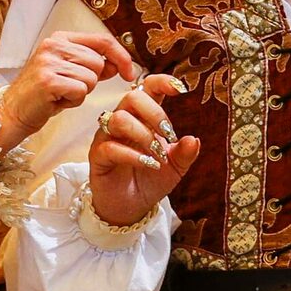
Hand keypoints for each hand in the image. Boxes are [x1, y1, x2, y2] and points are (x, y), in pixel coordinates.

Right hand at [0, 31, 137, 150]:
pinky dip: (73, 102)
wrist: (11, 113)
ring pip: (91, 78)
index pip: (102, 39)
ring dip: (81, 93)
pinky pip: (81, 91)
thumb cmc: (42, 96)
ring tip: (60, 95)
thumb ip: (92, 66)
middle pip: (99, 63)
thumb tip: (118, 64)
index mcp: (60, 38)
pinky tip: (56, 102)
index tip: (130, 72)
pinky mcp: (48, 80)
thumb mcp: (68, 75)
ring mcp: (49, 61)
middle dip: (92, 81)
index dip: (121, 56)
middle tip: (68, 88)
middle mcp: (53, 45)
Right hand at [87, 75, 199, 227]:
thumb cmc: (150, 180)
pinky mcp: (97, 155)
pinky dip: (134, 155)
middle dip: (155, 113)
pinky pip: (111, 146)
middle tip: (168, 135)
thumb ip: (184, 153)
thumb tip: (193, 139)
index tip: (180, 89)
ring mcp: (107, 137)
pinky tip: (148, 164)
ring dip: (144, 136)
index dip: (162, 82)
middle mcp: (122, 121)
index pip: (147, 88)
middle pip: (132, 97)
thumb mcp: (175, 168)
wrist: (131, 207)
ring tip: (157, 156)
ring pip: (119, 118)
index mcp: (142, 117)